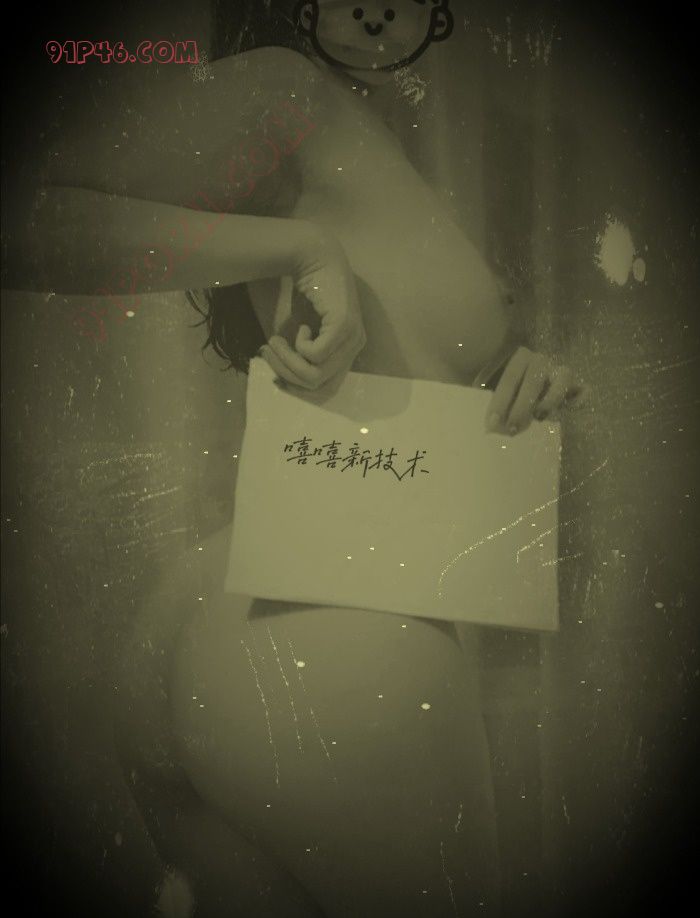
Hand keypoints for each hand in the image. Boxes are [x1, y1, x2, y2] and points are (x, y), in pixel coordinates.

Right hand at [259, 232, 365, 392]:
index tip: (273, 375)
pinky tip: (299, 326)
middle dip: (286, 373)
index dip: (297, 388)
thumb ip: (298, 356)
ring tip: (275, 341)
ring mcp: (353, 338)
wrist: (313, 256)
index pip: (325, 390)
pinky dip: (299, 346)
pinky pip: (315, 356)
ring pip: (315, 374)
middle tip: (268, 351)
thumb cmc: (307, 292)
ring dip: (287, 361)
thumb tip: (280, 379)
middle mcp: (356, 348)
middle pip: (318, 387)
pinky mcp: (344, 326)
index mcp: (348, 352)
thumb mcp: (301, 331)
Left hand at [485, 346, 589, 434]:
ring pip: (563, 377)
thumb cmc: (505, 390)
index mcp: (519, 358)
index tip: (492, 424)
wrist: (527, 389)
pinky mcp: (575, 386)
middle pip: (534, 380)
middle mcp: (541, 361)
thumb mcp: (494, 391)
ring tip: (539, 417)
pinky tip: (567, 411)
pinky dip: (579, 400)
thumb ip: (494, 403)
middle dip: (522, 407)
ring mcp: (559, 372)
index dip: (500, 402)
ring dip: (551, 399)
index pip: (510, 379)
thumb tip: (491, 426)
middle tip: (511, 430)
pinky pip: (583, 390)